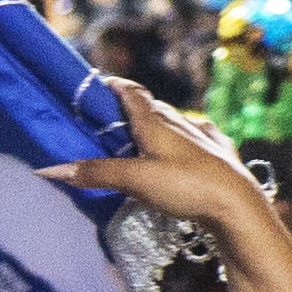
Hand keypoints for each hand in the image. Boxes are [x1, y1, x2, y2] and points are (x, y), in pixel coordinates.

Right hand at [41, 82, 291, 266]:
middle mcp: (181, 121)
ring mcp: (204, 136)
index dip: (113, 86)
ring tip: (141, 144)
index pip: (131, 91)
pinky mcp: (221, 153)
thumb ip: (96, 173)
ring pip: (174, 123)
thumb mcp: (135, 180)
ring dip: (157, 128)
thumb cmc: (187, 186)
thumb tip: (50, 169)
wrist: (241, 206)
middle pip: (151, 107)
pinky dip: (182, 143)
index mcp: (157, 120)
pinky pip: (197, 139)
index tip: (98, 86)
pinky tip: (184, 154)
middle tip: (111, 124)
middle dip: (131, 111)